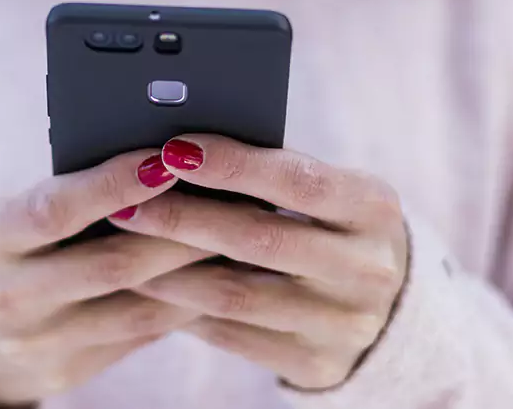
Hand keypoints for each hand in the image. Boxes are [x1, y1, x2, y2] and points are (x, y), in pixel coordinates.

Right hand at [0, 151, 213, 406]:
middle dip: (179, 230)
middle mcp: (7, 295)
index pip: (55, 208)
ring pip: (138, 306)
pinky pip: (141, 334)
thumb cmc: (7, 246)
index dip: (114, 184)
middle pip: (110, 264)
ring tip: (241, 237)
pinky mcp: (66, 369)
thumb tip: (161, 157)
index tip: (167, 158)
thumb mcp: (12, 212)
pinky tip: (218, 276)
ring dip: (196, 271)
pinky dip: (185, 304)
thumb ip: (70, 191)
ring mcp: (37, 342)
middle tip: (234, 199)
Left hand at [109, 135, 408, 390]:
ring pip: (235, 294)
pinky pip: (232, 335)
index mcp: (373, 208)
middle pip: (259, 239)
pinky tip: (149, 287)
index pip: (298, 180)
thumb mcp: (332, 196)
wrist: (389, 312)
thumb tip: (179, 151)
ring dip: (168, 269)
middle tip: (127, 203)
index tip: (173, 149)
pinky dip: (184, 309)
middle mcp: (367, 267)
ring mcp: (343, 323)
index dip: (232, 165)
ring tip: (122, 248)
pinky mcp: (315, 364)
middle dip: (184, 218)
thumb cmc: (334, 229)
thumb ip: (274, 173)